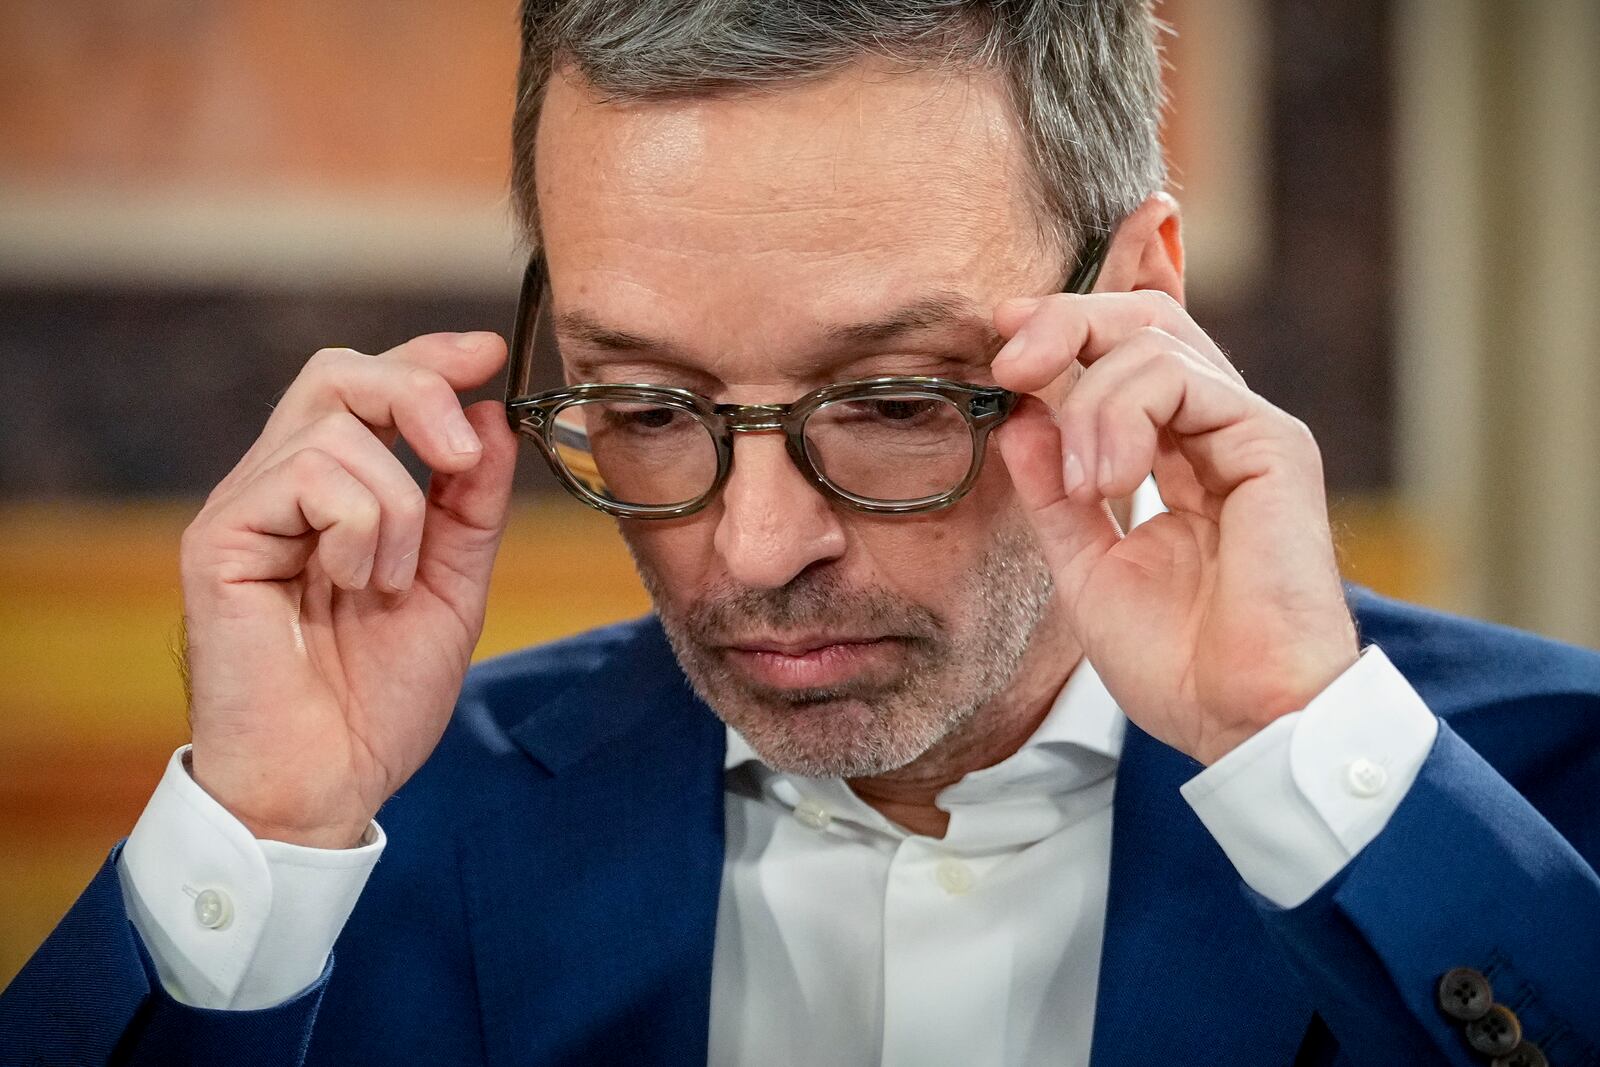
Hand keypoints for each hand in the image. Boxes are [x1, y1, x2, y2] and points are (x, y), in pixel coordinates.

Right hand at [179, 333, 516, 845]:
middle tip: (458, 457)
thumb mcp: (455, 586)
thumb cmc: (379, 698)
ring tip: (389, 584)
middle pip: (339, 372)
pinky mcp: (219, 539)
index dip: (429, 358)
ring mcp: (245, 509)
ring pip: (337, 429)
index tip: (490, 354)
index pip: (369, 387)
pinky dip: (360, 528)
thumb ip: (472, 505)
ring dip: (398, 508)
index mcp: (335, 494)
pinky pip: (307, 475)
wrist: (328, 783)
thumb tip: (492, 416)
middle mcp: (281, 487)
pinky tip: (355, 587)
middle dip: (418, 392)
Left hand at [991, 291, 1357, 765]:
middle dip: (1064, 323)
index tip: (999, 340)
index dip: (1060, 332)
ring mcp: (1246, 433)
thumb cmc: (1178, 660)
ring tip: (1079, 486)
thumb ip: (1052, 492)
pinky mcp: (1271, 445)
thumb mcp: (1085, 565)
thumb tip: (1017, 418)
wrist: (1239, 719)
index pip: (1123, 355)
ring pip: (1153, 342)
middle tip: (1009, 363)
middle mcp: (1215, 433)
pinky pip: (1184, 380)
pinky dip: (1122, 416)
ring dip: (1087, 402)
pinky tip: (1104, 482)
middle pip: (1143, 321)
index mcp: (1177, 456)